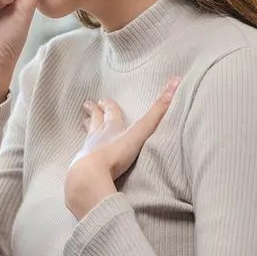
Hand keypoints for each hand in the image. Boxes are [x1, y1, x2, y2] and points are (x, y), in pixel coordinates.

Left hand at [65, 77, 181, 219]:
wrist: (90, 175)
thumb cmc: (115, 153)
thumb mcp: (140, 132)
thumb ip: (158, 112)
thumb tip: (176, 80)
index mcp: (112, 127)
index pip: (111, 112)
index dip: (109, 105)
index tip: (103, 99)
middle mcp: (97, 136)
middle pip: (95, 120)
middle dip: (94, 112)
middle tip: (87, 104)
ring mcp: (87, 150)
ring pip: (87, 134)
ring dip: (87, 127)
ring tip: (82, 121)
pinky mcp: (81, 166)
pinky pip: (82, 154)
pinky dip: (83, 150)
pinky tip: (82, 152)